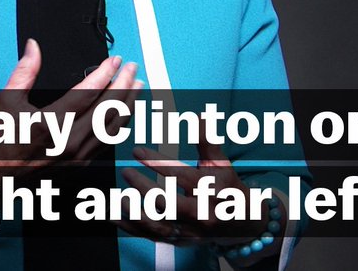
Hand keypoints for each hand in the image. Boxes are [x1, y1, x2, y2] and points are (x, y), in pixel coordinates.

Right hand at [0, 38, 143, 171]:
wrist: (0, 175)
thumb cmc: (2, 139)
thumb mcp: (8, 99)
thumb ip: (25, 70)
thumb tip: (34, 47)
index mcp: (52, 123)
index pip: (88, 93)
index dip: (104, 73)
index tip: (114, 60)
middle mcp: (69, 141)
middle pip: (108, 109)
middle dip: (124, 84)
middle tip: (132, 67)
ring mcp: (78, 155)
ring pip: (113, 127)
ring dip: (128, 104)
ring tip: (136, 86)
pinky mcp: (81, 163)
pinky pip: (108, 141)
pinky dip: (120, 124)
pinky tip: (124, 113)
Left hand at [116, 133, 276, 258]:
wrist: (243, 225)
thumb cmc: (227, 188)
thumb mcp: (221, 165)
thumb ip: (207, 141)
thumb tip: (198, 116)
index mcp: (210, 191)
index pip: (181, 176)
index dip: (157, 163)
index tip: (136, 151)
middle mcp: (200, 214)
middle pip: (169, 204)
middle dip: (145, 189)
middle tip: (125, 172)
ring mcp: (189, 231)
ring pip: (159, 226)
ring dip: (135, 214)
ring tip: (118, 200)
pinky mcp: (180, 241)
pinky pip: (152, 237)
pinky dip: (131, 229)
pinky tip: (114, 217)